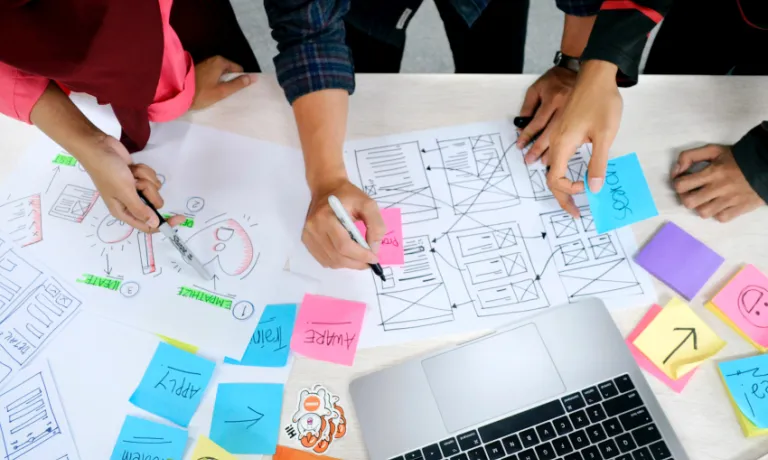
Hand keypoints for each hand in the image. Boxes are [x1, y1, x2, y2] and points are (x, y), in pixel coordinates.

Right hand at [81, 136, 184, 231]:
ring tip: (131, 173)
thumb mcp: (124, 192)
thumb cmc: (108, 171)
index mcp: (123, 211)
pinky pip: (152, 177)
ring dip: (145, 178)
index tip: (179, 218)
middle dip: (149, 191)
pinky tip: (132, 167)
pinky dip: (143, 170)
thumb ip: (140, 209)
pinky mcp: (138, 177)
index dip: (164, 223)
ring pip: (155, 188)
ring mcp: (135, 189)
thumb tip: (154, 224)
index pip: (148, 225)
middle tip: (136, 183)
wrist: (99, 147)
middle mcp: (130, 202)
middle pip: (154, 204)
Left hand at [191, 56, 252, 109]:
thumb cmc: (202, 93)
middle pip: (229, 70)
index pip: (238, 69)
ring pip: (220, 73)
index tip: (235, 90)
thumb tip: (253, 77)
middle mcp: (213, 59)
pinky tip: (209, 90)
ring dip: (221, 81)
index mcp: (220, 62)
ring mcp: (204, 64)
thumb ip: (238, 84)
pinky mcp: (198, 69)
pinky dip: (213, 81)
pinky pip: (212, 74)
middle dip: (230, 80)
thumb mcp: (222, 91)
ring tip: (218, 93)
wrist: (178, 94)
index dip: (239, 80)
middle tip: (227, 93)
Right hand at [302, 178, 384, 269]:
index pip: (343, 245)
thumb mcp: (368, 204)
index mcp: (326, 216)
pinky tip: (347, 255)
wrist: (326, 188)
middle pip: (337, 256)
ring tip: (360, 258)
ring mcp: (308, 235)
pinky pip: (324, 260)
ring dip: (349, 264)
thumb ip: (376, 225)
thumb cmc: (348, 195)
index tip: (374, 258)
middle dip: (357, 263)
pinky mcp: (306, 240)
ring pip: (331, 261)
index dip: (360, 255)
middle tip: (370, 262)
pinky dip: (338, 262)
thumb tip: (374, 248)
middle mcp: (314, 228)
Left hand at [517, 66, 576, 163]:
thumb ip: (528, 106)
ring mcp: (578, 113)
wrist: (583, 71)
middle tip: (530, 160)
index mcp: (553, 98)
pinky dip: (569, 146)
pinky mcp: (586, 118)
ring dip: (553, 152)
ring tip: (544, 162)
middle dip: (539, 149)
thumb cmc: (556, 80)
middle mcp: (566, 107)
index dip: (527, 136)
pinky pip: (577, 136)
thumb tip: (521, 126)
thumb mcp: (537, 88)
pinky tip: (563, 154)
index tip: (520, 146)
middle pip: (550, 133)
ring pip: (564, 136)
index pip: (537, 122)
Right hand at [547, 60, 622, 216]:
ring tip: (571, 196)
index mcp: (563, 144)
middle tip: (574, 211)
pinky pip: (556, 156)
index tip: (586, 189)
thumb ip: (598, 163)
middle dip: (561, 197)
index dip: (568, 191)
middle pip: (550, 177)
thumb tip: (593, 188)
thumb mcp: (605, 135)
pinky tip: (572, 174)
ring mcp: (558, 135)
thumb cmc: (601, 102)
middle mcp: (556, 142)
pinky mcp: (563, 130)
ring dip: (560, 185)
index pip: (555, 179)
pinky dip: (561, 171)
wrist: (597, 75)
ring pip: (551, 167)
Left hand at [672, 144, 764, 221]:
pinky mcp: (740, 208)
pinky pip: (721, 218)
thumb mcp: (713, 150)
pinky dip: (717, 213)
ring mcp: (729, 200)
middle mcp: (719, 188)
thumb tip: (677, 169)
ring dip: (701, 206)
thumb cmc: (737, 158)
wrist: (766, 165)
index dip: (677, 183)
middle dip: (686, 197)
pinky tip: (719, 204)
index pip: (681, 185)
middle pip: (689, 202)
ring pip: (703, 213)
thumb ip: (690, 156)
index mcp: (711, 172)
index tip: (682, 180)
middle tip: (691, 192)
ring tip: (705, 199)